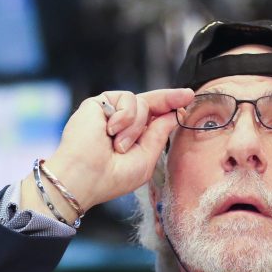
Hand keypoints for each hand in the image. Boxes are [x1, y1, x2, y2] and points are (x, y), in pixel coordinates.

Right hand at [33, 88, 194, 213]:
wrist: (84, 176)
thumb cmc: (112, 177)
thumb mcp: (146, 159)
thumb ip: (159, 135)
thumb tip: (173, 114)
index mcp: (133, 138)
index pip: (154, 119)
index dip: (171, 109)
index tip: (187, 100)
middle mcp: (121, 123)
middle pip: (151, 103)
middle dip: (169, 98)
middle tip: (187, 94)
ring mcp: (110, 113)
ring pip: (142, 103)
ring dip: (135, 127)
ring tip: (119, 145)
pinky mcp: (99, 103)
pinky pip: (127, 98)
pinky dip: (125, 116)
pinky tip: (111, 131)